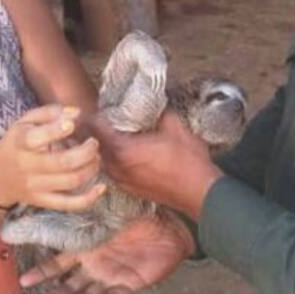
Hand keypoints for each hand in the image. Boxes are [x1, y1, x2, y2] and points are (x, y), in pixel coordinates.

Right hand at [0, 105, 104, 210]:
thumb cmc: (16, 144)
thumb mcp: (24, 122)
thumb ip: (49, 113)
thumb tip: (76, 113)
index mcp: (20, 143)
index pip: (36, 139)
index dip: (56, 130)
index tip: (71, 124)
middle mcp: (27, 166)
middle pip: (63, 162)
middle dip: (86, 152)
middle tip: (93, 143)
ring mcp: (35, 186)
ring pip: (71, 181)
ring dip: (90, 168)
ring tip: (94, 158)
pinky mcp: (43, 201)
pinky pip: (69, 204)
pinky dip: (89, 198)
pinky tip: (101, 187)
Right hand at [19, 209, 194, 293]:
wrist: (169, 221)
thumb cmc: (135, 211)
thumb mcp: (105, 207)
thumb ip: (83, 205)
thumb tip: (61, 189)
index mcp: (86, 247)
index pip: (59, 262)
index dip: (43, 272)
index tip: (25, 280)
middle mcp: (95, 264)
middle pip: (71, 284)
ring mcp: (112, 275)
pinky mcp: (132, 283)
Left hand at [102, 111, 222, 218]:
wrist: (200, 192)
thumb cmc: (188, 160)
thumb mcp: (174, 126)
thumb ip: (158, 111)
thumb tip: (152, 101)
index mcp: (123, 150)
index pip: (95, 128)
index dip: (95, 116)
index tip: (101, 108)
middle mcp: (117, 167)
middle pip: (94, 146)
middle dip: (96, 132)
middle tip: (104, 120)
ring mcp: (122, 181)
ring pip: (102, 161)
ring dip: (104, 148)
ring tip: (113, 136)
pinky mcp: (129, 189)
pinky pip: (112, 172)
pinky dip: (113, 161)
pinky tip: (125, 154)